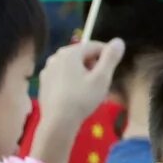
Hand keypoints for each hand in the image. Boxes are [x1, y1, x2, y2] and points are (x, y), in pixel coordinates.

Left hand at [28, 38, 125, 162]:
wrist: (58, 122)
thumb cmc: (82, 99)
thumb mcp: (102, 77)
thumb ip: (110, 58)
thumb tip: (118, 41)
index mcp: (69, 53)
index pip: (95, 46)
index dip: (107, 56)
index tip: (112, 70)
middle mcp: (55, 57)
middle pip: (82, 56)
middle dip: (94, 66)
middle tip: (100, 83)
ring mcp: (47, 70)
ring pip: (72, 67)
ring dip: (84, 75)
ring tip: (90, 91)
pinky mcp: (44, 83)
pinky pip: (63, 77)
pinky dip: (72, 82)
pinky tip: (77, 96)